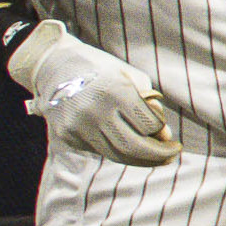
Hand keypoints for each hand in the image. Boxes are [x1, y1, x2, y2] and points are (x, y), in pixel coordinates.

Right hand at [7, 20, 179, 165]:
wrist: (53, 65)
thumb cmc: (99, 69)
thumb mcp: (130, 77)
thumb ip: (149, 106)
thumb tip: (164, 136)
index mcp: (115, 92)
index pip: (149, 125)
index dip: (162, 132)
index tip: (170, 137)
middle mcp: (95, 112)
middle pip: (135, 147)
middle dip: (158, 156)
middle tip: (172, 156)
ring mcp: (79, 126)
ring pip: (118, 155)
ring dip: (142, 160)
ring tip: (158, 158)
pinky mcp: (68, 136)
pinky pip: (100, 150)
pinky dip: (119, 153)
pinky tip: (130, 150)